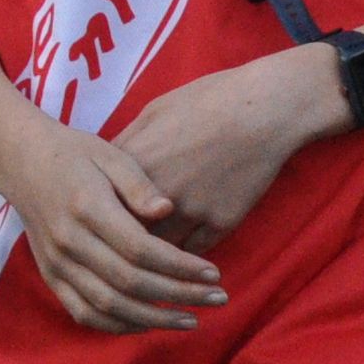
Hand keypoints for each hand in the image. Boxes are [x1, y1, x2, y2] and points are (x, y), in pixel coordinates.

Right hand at [0, 121, 223, 334]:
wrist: (22, 161)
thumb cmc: (75, 154)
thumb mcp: (110, 154)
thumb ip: (139, 184)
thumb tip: (169, 210)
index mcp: (87, 207)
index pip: (141, 249)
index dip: (180, 267)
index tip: (213, 273)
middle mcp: (69, 241)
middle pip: (130, 282)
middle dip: (178, 295)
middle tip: (217, 298)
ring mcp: (56, 263)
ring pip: (108, 306)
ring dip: (153, 319)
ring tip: (191, 319)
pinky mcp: (51, 276)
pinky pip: (84, 313)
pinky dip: (117, 326)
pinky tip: (148, 325)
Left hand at [113, 45, 343, 249]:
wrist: (262, 108)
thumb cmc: (206, 100)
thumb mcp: (153, 112)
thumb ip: (127, 144)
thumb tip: (106, 170)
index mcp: (134, 164)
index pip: (100, 205)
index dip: (100, 213)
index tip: (101, 219)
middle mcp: (157, 193)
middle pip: (126, 234)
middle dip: (122, 241)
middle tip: (121, 248)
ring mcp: (190, 211)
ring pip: (159, 252)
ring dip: (154, 256)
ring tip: (149, 263)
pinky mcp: (221, 223)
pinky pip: (194, 253)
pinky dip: (187, 257)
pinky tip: (184, 259)